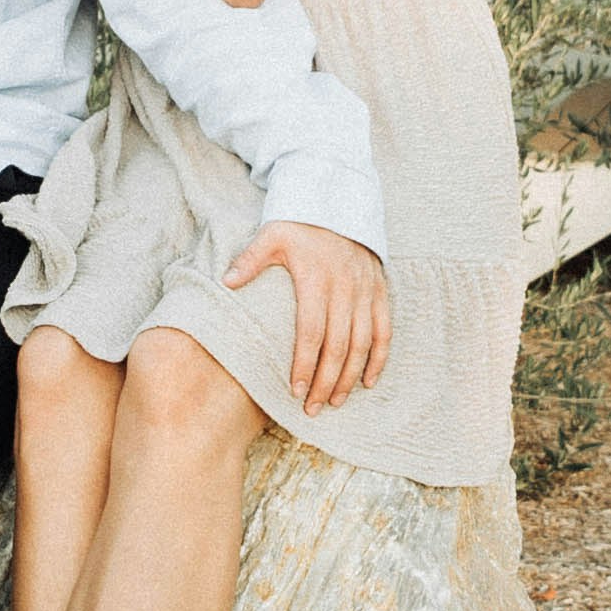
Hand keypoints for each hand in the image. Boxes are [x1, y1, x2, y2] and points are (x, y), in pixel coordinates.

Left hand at [223, 222, 390, 413]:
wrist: (340, 201)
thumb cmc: (300, 224)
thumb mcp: (272, 234)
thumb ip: (250, 260)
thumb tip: (226, 282)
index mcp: (317, 280)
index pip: (311, 332)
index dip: (304, 363)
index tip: (294, 389)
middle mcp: (345, 290)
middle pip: (338, 346)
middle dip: (325, 381)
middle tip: (312, 408)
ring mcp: (366, 293)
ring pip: (363, 344)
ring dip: (350, 376)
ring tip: (335, 401)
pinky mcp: (380, 292)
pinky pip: (385, 331)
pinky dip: (379, 358)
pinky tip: (368, 381)